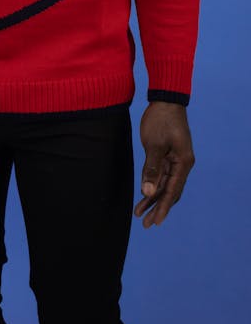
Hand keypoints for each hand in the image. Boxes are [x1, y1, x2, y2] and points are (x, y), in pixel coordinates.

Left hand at [134, 102, 194, 227]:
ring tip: (140, 213)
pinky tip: (144, 194)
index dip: (163, 208)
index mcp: (183, 163)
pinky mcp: (168, 155)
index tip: (156, 222)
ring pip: (164, 185)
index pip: (172, 191)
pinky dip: (152, 185)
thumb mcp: (154, 145)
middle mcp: (182, 164)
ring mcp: (176, 160)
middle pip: (170, 191)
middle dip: (158, 208)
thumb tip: (148, 192)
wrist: (165, 100)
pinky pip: (160, 175)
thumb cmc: (160, 120)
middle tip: (146, 224)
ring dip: (153, 198)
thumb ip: (151, 170)